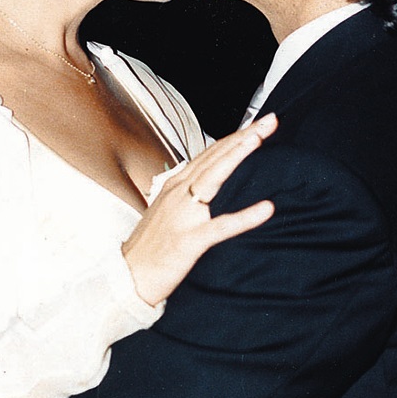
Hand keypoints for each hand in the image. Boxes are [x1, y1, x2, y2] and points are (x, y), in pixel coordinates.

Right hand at [123, 114, 277, 305]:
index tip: (258, 124)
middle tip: (270, 121)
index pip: (211, 153)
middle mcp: (178, 193)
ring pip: (213, 178)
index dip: (235, 137)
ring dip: (236, 156)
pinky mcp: (189, 241)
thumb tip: (209, 181)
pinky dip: (245, 217)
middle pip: (216, 157)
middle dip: (244, 137)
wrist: (127, 276)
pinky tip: (266, 208)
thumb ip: (188, 193)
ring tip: (258, 140)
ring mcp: (183, 215)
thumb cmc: (150, 247)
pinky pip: (221, 227)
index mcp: (175, 185)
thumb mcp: (168, 210)